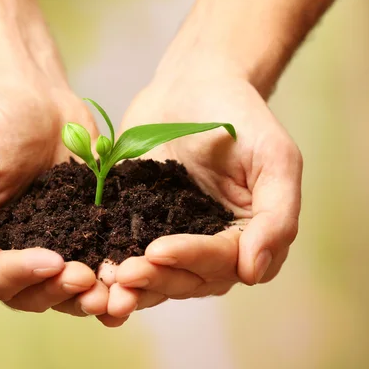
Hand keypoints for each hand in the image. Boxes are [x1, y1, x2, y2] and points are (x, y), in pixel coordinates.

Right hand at [0, 80, 109, 316]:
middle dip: (59, 291)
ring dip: (87, 296)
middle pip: (29, 294)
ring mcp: (46, 247)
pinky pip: (93, 262)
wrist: (31, 96)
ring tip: (114, 292)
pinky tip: (131, 275)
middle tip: (88, 279)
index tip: (53, 260)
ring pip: (63, 288)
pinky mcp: (80, 234)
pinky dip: (110, 275)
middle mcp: (6, 255)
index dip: (20, 276)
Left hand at [104, 75, 302, 316]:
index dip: (192, 259)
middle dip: (157, 278)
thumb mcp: (275, 156)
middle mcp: (214, 245)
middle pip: (188, 278)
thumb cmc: (239, 114)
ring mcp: (176, 237)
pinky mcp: (143, 225)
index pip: (223, 260)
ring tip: (105, 281)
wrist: (192, 83)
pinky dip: (113, 265)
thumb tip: (253, 273)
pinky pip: (130, 251)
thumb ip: (276, 215)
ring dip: (134, 284)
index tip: (158, 251)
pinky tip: (92, 272)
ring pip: (159, 275)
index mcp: (249, 235)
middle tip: (123, 274)